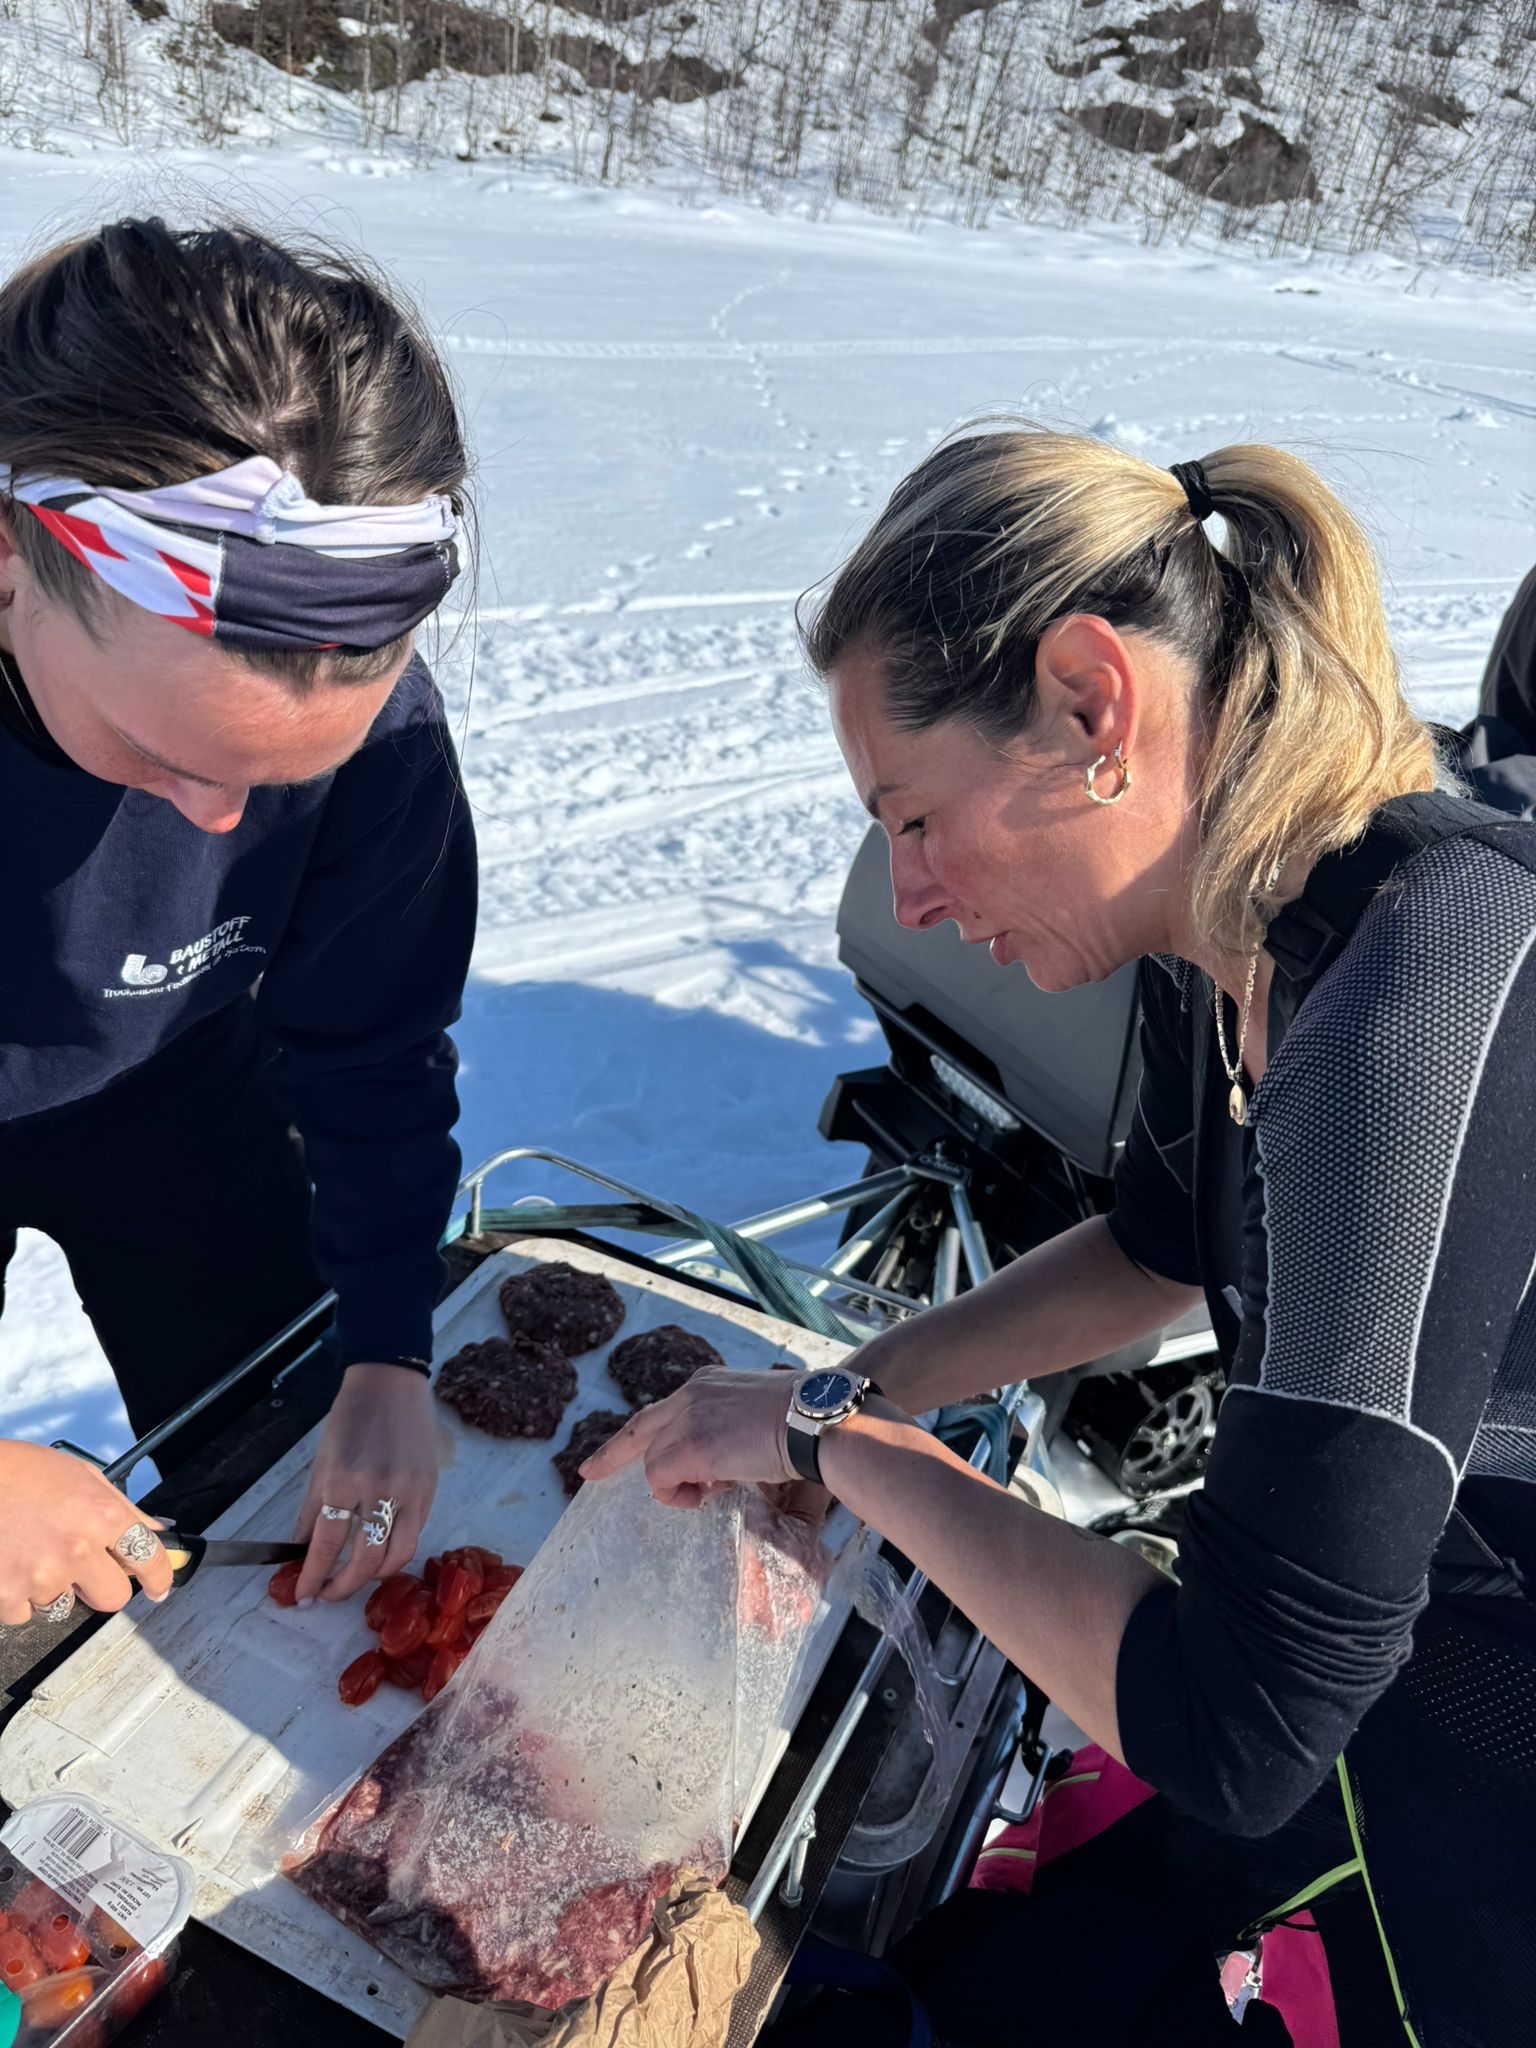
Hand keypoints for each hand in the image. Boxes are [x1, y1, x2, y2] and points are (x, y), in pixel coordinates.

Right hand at [0, 1441, 172, 1624]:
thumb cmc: (24, 1472)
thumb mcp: (85, 1477)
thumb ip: (126, 1509)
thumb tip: (160, 1530)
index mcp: (102, 1515)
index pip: (150, 1558)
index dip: (159, 1576)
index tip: (158, 1586)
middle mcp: (77, 1549)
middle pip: (114, 1598)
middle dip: (104, 1587)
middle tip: (85, 1569)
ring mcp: (42, 1575)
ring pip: (65, 1607)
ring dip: (56, 1590)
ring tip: (37, 1556)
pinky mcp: (8, 1594)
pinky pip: (26, 1614)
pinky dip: (21, 1597)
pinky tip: (14, 1565)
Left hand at [295, 1365, 438, 1603]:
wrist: (390, 1382)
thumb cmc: (350, 1418)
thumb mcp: (322, 1463)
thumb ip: (313, 1510)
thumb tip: (301, 1551)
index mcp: (343, 1480)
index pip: (327, 1545)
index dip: (312, 1577)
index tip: (304, 1596)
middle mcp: (379, 1488)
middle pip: (367, 1560)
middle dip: (344, 1587)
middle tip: (329, 1594)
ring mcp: (410, 1489)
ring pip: (399, 1555)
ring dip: (376, 1576)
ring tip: (357, 1576)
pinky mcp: (430, 1488)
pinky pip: (415, 1532)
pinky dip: (396, 1548)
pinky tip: (381, 1548)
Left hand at [580, 1367, 797, 1507]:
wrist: (818, 1418)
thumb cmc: (804, 1420)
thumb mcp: (757, 1417)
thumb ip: (729, 1433)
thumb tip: (720, 1468)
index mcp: (707, 1383)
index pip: (663, 1410)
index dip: (641, 1433)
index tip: (618, 1449)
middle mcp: (691, 1393)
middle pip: (639, 1428)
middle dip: (612, 1454)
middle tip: (587, 1473)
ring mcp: (688, 1418)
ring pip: (654, 1462)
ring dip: (678, 1487)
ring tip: (715, 1490)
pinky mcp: (689, 1447)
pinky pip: (660, 1481)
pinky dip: (678, 1496)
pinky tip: (708, 1493)